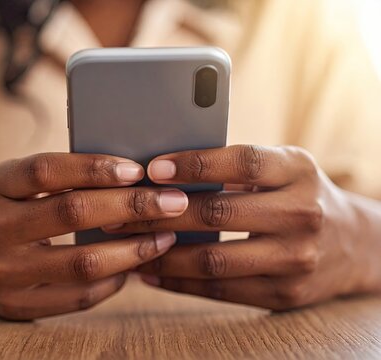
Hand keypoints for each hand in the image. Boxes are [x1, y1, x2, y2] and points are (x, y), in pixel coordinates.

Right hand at [0, 153, 188, 319]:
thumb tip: (135, 177)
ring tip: (166, 237)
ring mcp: (5, 271)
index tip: (138, 170)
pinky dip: (114, 280)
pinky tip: (134, 266)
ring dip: (134, 249)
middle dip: (132, 206)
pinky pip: (78, 297)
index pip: (46, 170)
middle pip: (72, 213)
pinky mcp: (17, 305)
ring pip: (82, 262)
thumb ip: (64, 177)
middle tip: (174, 202)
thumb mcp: (20, 184)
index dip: (94, 168)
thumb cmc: (9, 211)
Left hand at [105, 145, 380, 309]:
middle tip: (120, 213)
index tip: (152, 169)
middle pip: (219, 213)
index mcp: (297, 170)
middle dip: (162, 213)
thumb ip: (237, 167)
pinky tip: (151, 273)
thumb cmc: (301, 194)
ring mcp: (296, 258)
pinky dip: (180, 282)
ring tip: (127, 246)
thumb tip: (166, 172)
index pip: (241, 162)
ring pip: (214, 260)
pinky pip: (221, 290)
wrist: (353, 243)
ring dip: (163, 254)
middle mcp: (302, 213)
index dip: (194, 164)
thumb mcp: (283, 167)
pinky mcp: (285, 293)